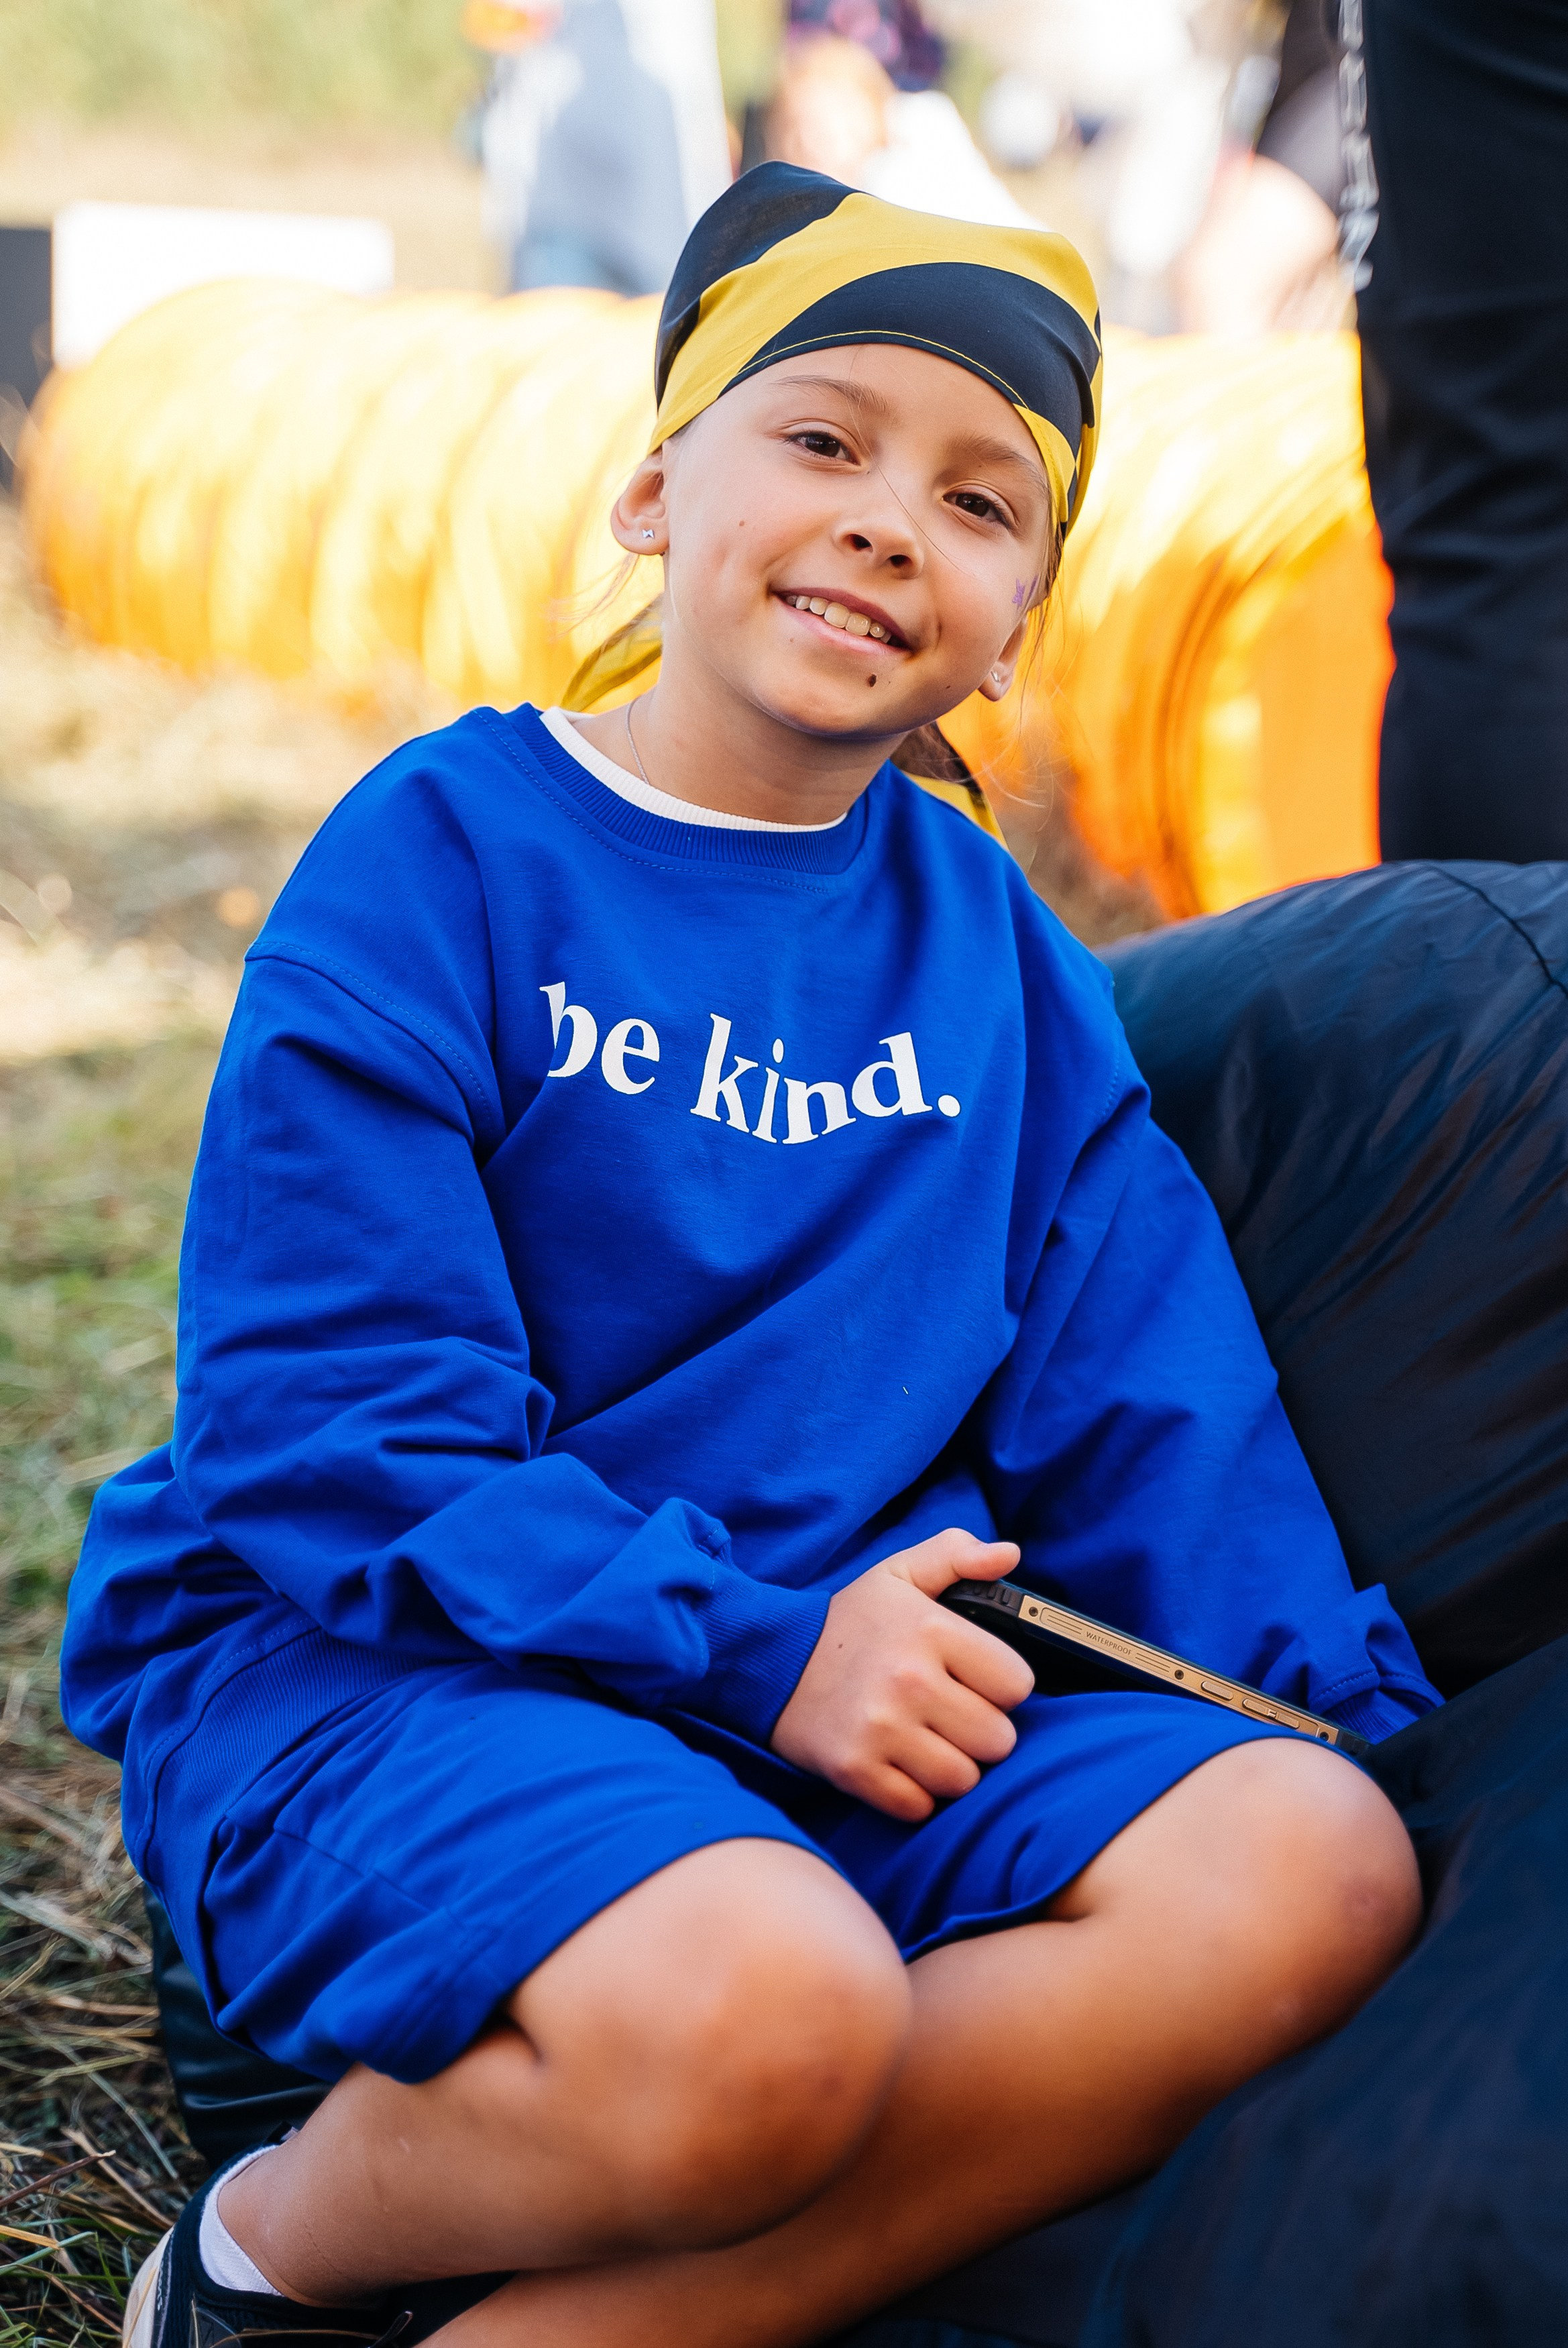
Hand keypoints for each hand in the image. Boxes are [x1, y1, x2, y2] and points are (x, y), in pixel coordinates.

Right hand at [771, 1528, 1034, 1821]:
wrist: (769, 1659)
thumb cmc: (848, 1623)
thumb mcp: (899, 1574)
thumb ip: (957, 1555)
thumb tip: (1009, 1553)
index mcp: (930, 1630)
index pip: (1017, 1683)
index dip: (1002, 1685)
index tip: (977, 1682)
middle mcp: (909, 1680)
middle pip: (998, 1740)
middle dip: (980, 1731)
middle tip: (951, 1716)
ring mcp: (880, 1729)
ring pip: (963, 1779)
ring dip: (950, 1766)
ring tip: (927, 1741)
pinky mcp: (854, 1769)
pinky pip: (918, 1806)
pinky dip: (914, 1794)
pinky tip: (899, 1764)